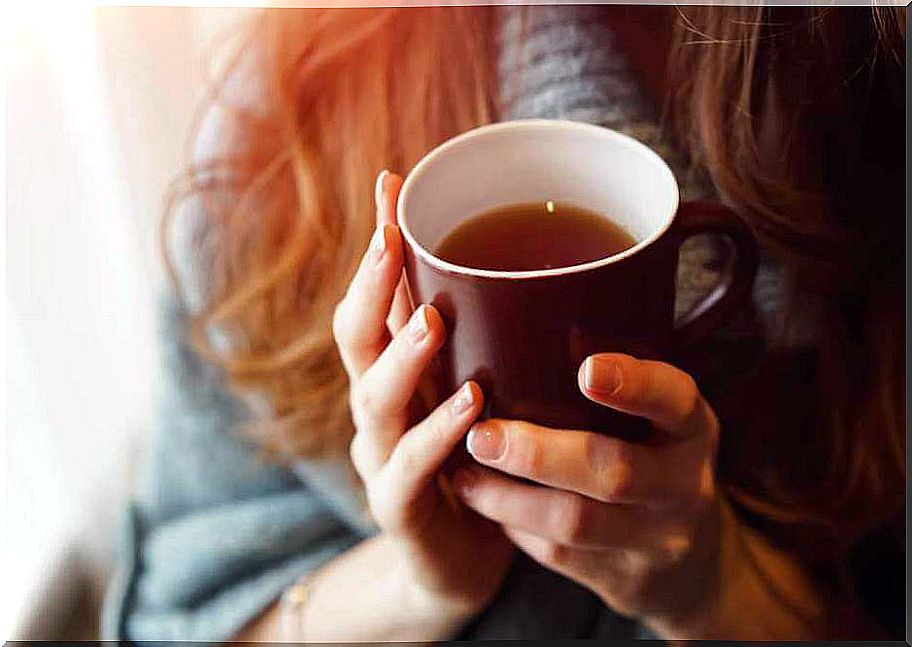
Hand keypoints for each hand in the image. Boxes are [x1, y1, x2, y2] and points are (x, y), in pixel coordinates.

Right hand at [332, 171, 512, 617]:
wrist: (464, 559)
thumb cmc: (475, 461)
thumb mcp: (475, 389)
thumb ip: (485, 339)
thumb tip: (534, 268)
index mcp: (393, 373)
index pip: (374, 297)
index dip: (377, 245)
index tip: (392, 183)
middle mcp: (376, 407)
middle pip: (355, 338)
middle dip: (371, 285)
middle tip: (393, 238)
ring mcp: (381, 457)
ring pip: (374, 400)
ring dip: (402, 357)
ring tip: (430, 319)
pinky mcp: (400, 507)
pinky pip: (412, 469)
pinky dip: (438, 435)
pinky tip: (471, 406)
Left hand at [453, 353, 725, 628]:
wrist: (687, 565)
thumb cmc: (653, 458)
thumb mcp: (658, 418)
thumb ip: (618, 378)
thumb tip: (526, 306)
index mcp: (690, 428)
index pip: (674, 400)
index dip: (634, 384)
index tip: (585, 369)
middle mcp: (683, 485)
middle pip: (614, 472)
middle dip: (539, 454)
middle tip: (483, 434)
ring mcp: (654, 539)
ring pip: (575, 522)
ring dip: (509, 497)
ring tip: (463, 472)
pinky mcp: (620, 578)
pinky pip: (558, 555)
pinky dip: (513, 526)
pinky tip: (482, 500)